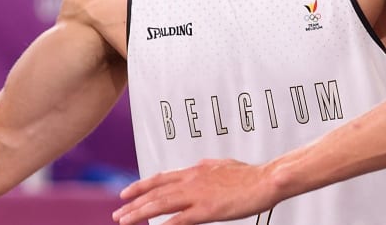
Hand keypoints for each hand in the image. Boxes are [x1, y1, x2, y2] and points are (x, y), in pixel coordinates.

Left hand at [113, 159, 276, 224]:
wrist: (267, 179)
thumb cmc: (250, 175)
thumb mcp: (220, 166)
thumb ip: (204, 170)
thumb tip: (195, 170)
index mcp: (195, 169)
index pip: (160, 177)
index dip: (141, 185)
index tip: (126, 192)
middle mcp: (192, 179)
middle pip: (155, 192)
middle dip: (134, 203)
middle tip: (118, 213)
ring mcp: (198, 194)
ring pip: (161, 204)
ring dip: (140, 213)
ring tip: (124, 221)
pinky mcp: (207, 210)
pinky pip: (180, 219)